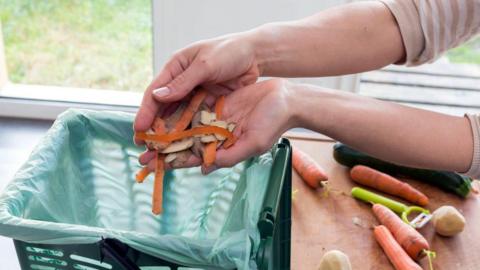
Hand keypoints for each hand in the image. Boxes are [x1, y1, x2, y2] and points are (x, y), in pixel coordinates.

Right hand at [134, 32, 260, 135]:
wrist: (256, 55)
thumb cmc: (230, 51)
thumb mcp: (205, 65)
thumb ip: (183, 82)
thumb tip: (158, 96)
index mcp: (176, 67)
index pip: (155, 92)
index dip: (146, 111)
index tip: (139, 129)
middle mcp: (182, 81)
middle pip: (164, 107)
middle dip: (154, 126)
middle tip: (145, 146)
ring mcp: (196, 92)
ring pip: (178, 115)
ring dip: (170, 132)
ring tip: (160, 150)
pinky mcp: (209, 101)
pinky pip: (195, 118)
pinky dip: (188, 130)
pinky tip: (182, 143)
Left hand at [139, 79, 296, 172]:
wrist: (285, 99)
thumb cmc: (274, 124)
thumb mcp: (253, 144)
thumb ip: (229, 157)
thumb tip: (205, 169)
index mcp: (223, 149)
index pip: (193, 158)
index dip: (172, 162)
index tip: (152, 167)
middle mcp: (215, 135)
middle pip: (184, 144)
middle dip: (164, 150)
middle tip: (141, 155)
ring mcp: (215, 118)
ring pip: (186, 126)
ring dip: (167, 130)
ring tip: (146, 134)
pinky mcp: (217, 103)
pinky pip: (194, 106)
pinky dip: (179, 109)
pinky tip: (162, 110)